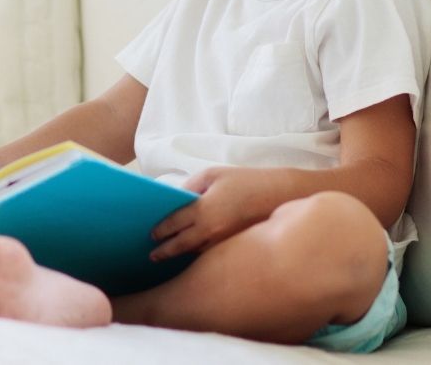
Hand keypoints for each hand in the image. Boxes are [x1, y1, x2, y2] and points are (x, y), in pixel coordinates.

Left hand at [149, 166, 264, 261]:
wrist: (280, 195)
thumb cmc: (245, 181)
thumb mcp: (213, 175)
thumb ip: (190, 187)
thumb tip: (176, 199)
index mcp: (203, 210)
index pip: (174, 224)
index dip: (160, 230)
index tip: (151, 235)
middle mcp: (211, 231)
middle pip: (181, 245)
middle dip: (166, 251)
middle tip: (153, 256)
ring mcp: (224, 242)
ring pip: (196, 252)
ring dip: (182, 254)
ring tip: (169, 255)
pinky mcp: (235, 248)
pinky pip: (211, 254)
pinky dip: (199, 254)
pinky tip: (194, 252)